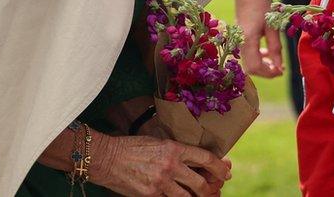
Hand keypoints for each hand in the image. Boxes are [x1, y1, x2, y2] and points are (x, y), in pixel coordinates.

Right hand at [94, 135, 230, 195]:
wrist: (107, 157)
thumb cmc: (132, 147)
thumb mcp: (158, 142)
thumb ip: (177, 151)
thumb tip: (195, 160)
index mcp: (174, 148)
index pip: (205, 158)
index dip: (219, 166)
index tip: (227, 171)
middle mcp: (171, 166)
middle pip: (201, 182)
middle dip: (211, 188)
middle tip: (216, 188)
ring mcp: (161, 183)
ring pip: (188, 196)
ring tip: (200, 195)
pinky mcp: (151, 195)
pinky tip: (178, 196)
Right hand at [234, 0, 283, 77]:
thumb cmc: (262, 5)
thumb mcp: (272, 27)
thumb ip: (275, 48)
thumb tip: (279, 67)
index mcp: (248, 40)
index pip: (255, 67)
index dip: (269, 73)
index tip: (281, 71)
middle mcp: (240, 43)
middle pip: (250, 68)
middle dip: (266, 71)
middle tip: (280, 68)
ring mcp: (238, 40)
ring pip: (248, 62)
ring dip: (262, 65)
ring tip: (276, 61)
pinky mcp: (239, 37)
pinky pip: (247, 54)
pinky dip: (257, 57)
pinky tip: (267, 52)